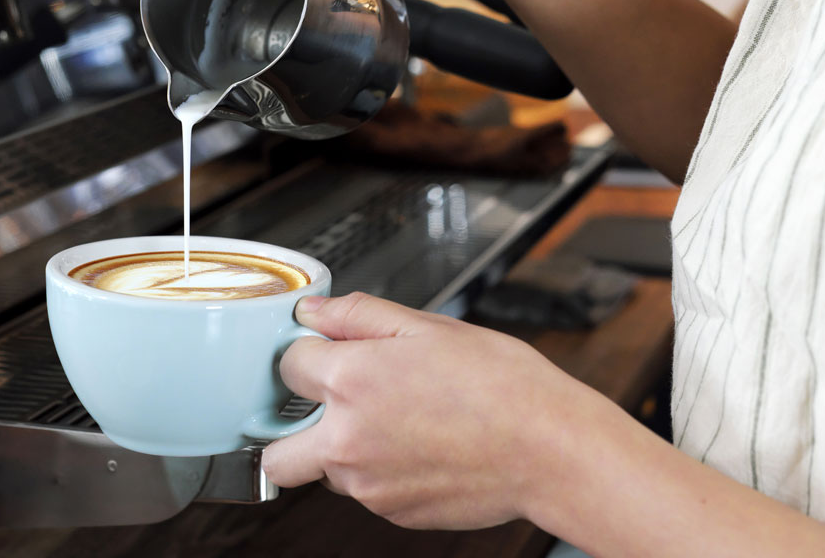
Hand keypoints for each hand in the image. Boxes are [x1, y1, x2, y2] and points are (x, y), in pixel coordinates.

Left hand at [261, 292, 608, 529]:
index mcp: (351, 381)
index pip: (287, 366)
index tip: (328, 352)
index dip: (309, 352)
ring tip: (397, 422)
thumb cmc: (501, 386)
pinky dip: (380, 471)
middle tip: (328, 407)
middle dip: (290, 428)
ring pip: (325, 471)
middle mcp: (347, 440)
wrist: (549, 449)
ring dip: (341, 448)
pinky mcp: (393, 512)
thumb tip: (315, 312)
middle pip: (275, 450)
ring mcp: (368, 485)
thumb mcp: (428, 327)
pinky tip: (421, 445)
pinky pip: (366, 491)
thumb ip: (360, 315)